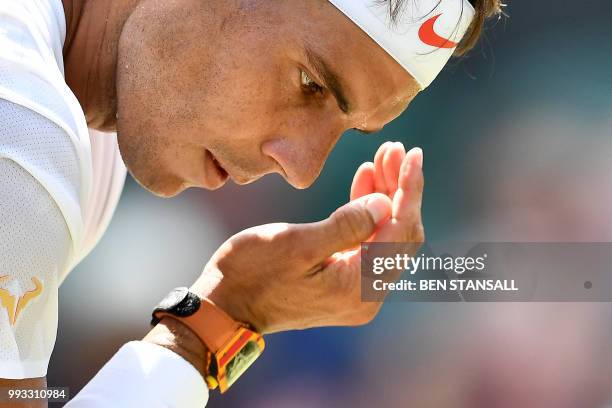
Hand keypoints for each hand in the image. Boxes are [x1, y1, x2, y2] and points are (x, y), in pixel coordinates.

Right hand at [191, 144, 424, 332]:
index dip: (409, 191)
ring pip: (383, 235)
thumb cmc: (253, 274)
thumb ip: (347, 225)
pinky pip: (365, 242)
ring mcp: (354, 288)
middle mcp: (365, 293)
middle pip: (398, 233)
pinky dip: (365, 212)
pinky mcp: (341, 279)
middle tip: (395, 150)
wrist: (224, 306)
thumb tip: (386, 203)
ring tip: (381, 157)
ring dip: (384, 197)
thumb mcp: (298, 244)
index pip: (402, 233)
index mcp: (360, 287)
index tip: (413, 156)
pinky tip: (364, 180)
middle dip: (399, 189)